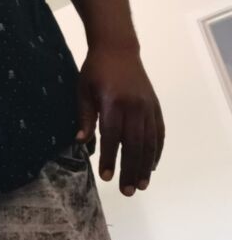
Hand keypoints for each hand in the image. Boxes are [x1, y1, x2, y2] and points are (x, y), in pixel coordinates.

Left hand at [75, 45, 164, 195]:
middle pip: (134, 144)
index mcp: (113, 102)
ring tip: (141, 185)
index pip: (112, 136)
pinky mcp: (155, 106)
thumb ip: (84, 116)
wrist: (118, 48)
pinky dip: (156, 150)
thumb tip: (80, 142)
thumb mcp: (83, 90)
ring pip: (149, 141)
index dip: (110, 158)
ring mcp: (147, 106)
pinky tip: (151, 165)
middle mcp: (134, 106)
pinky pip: (159, 132)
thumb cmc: (95, 70)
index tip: (106, 177)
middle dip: (130, 169)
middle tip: (126, 191)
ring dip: (145, 165)